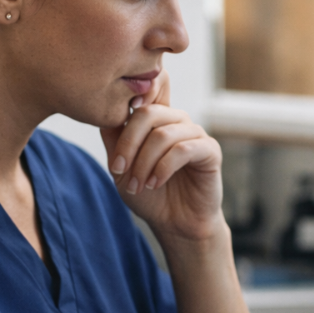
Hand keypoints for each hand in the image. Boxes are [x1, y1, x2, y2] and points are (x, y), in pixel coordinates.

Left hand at [99, 70, 225, 242]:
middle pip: (148, 113)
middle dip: (128, 143)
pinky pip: (183, 149)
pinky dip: (163, 168)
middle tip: (118, 169)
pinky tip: (155, 183)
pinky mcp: (210, 150)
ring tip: (138, 185)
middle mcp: (177, 121)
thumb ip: (114, 140)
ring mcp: (195, 134)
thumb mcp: (123, 168)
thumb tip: (103, 114)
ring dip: (144, 162)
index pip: (151, 88)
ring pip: (163, 134)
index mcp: (157, 119)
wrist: (175, 224)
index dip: (137, 90)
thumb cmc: (150, 195)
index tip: (116, 112)